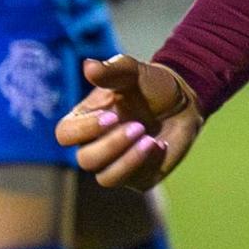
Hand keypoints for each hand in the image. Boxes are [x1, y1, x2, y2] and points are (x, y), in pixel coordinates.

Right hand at [58, 55, 204, 188]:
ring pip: (106, 178)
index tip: (111, 116)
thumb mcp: (133, 72)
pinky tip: (162, 144)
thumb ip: (111, 71)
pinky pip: (135, 181)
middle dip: (112, 145)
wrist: (183, 101)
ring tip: (150, 139)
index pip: (66, 134)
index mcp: (84, 121)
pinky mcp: (137, 178)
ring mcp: (115, 164)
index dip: (84, 129)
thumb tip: (89, 66)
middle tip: (139, 126)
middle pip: (86, 160)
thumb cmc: (150, 84)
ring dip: (128, 160)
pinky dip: (148, 163)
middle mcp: (94, 146)